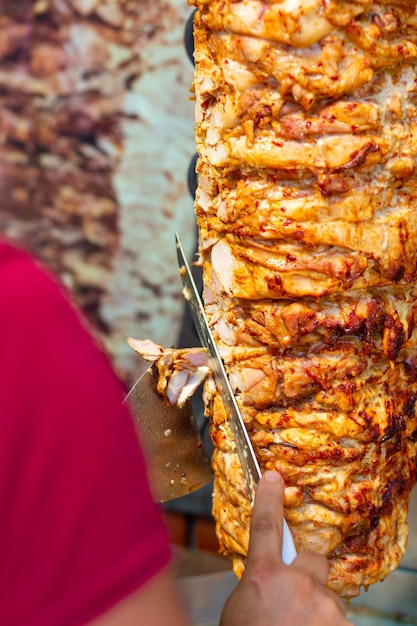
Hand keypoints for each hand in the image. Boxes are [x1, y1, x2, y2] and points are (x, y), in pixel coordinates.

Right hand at [220, 471, 352, 625]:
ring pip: (327, 597)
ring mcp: (324, 607)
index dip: (268, 498)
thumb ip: (256, 587)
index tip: (272, 477)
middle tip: (297, 600)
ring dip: (318, 612)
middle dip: (308, 576)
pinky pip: (338, 622)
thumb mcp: (239, 611)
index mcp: (264, 577)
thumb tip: (269, 581)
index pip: (264, 526)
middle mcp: (298, 584)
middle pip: (313, 560)